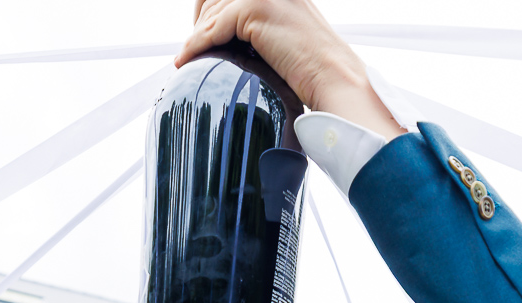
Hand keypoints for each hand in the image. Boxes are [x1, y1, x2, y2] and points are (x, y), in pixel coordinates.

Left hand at [179, 0, 403, 140]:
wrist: (334, 77)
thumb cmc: (314, 67)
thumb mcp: (284, 37)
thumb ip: (262, 28)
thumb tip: (227, 34)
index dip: (210, 8)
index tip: (201, 31)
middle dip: (200, 21)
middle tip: (194, 47)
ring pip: (212, 11)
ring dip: (196, 36)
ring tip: (189, 57)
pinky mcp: (255, 7)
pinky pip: (213, 27)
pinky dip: (196, 44)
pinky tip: (187, 58)